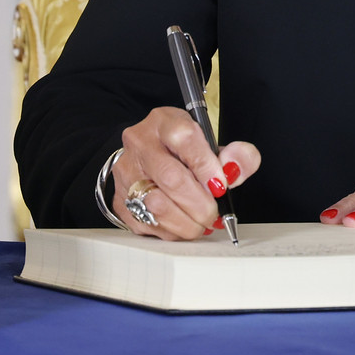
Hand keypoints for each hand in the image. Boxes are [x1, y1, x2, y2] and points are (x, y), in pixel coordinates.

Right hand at [113, 108, 259, 241]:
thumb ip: (235, 155)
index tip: (221, 186)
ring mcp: (126, 172)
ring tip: (201, 224)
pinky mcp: (119, 200)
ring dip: (186, 223)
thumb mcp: (211, 144)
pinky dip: (171, 232)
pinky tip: (182, 226)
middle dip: (199, 204)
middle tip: (213, 214)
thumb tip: (235, 170)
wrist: (145, 157)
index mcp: (165, 122)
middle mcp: (140, 144)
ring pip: (156, 205)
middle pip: (171, 178)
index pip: (185, 139)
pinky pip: (147, 223)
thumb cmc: (182, 152)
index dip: (206, 166)